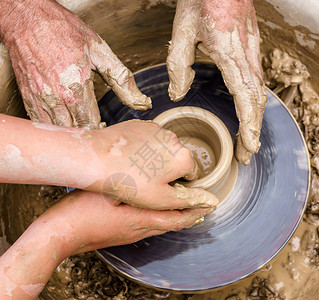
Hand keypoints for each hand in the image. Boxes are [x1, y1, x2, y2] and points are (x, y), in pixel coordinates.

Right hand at [0, 0, 150, 128]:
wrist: (28, 17)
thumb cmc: (63, 31)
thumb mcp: (100, 51)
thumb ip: (123, 80)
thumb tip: (142, 103)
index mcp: (77, 87)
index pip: (91, 124)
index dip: (100, 130)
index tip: (104, 126)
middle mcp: (57, 97)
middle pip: (75, 131)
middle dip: (87, 134)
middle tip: (95, 127)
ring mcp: (40, 98)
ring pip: (57, 130)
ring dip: (71, 132)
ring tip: (80, 125)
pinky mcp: (28, 96)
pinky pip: (39, 123)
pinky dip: (52, 127)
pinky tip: (62, 121)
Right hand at [0, 190, 212, 298]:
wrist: (62, 234)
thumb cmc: (82, 211)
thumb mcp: (109, 193)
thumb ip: (132, 190)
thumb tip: (151, 186)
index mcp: (139, 218)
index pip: (176, 216)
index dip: (195, 210)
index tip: (211, 204)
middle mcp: (139, 229)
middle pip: (173, 224)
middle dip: (192, 215)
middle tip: (205, 207)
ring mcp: (131, 235)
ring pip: (163, 227)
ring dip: (178, 218)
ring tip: (189, 210)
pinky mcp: (123, 235)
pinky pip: (151, 228)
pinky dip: (163, 221)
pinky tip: (160, 215)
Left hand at [92, 120, 218, 209]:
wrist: (97, 159)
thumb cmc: (129, 182)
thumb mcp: (162, 199)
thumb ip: (190, 199)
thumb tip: (213, 200)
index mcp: (183, 157)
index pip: (190, 174)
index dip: (176, 184)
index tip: (159, 188)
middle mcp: (174, 139)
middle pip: (177, 159)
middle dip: (166, 170)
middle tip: (145, 180)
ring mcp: (157, 129)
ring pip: (163, 148)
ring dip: (155, 157)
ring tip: (135, 168)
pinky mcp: (142, 124)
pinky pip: (150, 138)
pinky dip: (144, 146)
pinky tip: (129, 156)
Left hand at [167, 0, 266, 164]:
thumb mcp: (183, 31)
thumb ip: (179, 66)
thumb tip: (178, 94)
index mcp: (230, 54)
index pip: (245, 98)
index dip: (249, 127)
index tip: (247, 147)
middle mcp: (246, 56)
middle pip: (257, 102)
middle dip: (253, 131)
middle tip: (246, 154)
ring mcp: (252, 52)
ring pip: (259, 93)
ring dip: (255, 120)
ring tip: (247, 140)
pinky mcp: (251, 49)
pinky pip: (256, 81)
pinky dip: (254, 103)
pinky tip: (247, 113)